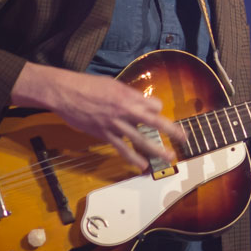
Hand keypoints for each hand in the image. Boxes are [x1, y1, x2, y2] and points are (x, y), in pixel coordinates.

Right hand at [10, 63, 185, 169]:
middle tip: (185, 138)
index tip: (157, 112)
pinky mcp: (104, 135)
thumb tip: (139, 102)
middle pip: (154, 122)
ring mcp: (115, 124)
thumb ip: (127, 95)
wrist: (65, 93)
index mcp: (129, 96)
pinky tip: (143, 165)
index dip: (157, 109)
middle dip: (171, 130)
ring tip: (169, 157)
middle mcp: (125, 110)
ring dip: (156, 149)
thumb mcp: (112, 84)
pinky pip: (122, 149)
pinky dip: (133, 158)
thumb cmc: (88, 85)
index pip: (154, 105)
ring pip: (140, 139)